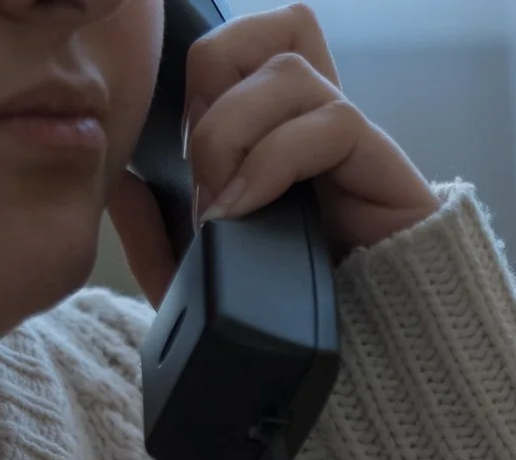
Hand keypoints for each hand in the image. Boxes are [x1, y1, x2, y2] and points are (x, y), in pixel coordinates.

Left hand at [105, 2, 443, 305]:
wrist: (377, 371)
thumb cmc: (298, 326)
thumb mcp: (206, 286)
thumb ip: (160, 241)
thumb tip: (124, 184)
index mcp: (283, 136)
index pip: (249, 46)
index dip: (204, 75)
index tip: (183, 156)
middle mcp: (322, 126)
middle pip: (275, 28)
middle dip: (214, 80)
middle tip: (201, 165)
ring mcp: (358, 145)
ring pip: (290, 68)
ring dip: (234, 131)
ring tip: (225, 204)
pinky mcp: (390, 169)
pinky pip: (334, 121)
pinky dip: (274, 160)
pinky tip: (251, 211)